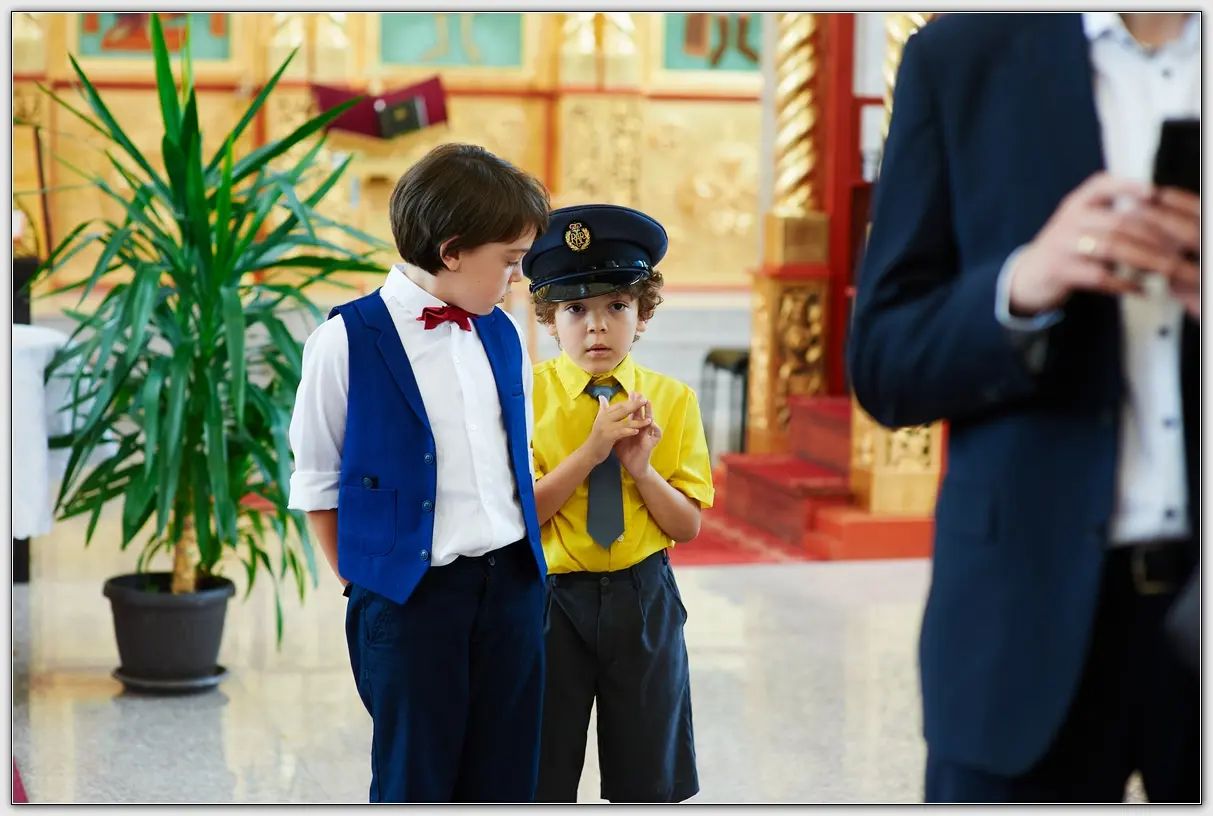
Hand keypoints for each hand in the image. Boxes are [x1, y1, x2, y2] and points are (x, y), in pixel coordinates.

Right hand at [579, 393, 651, 465]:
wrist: (589, 452)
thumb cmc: (597, 437)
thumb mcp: (600, 421)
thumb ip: (603, 408)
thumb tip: (602, 396)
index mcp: (604, 414)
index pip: (619, 405)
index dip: (630, 401)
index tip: (640, 397)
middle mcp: (604, 418)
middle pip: (622, 410)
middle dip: (635, 405)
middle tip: (645, 400)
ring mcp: (606, 427)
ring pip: (624, 422)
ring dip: (638, 421)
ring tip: (649, 420)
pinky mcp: (607, 436)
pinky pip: (621, 432)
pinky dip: (629, 431)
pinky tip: (637, 431)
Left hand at [614, 393, 661, 477]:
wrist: (631, 466)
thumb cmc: (626, 452)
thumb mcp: (617, 437)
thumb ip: (613, 425)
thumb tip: (605, 416)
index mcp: (634, 426)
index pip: (634, 412)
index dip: (632, 403)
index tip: (630, 393)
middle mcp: (642, 429)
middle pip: (642, 413)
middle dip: (641, 403)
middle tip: (639, 393)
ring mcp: (647, 435)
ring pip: (651, 421)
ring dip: (650, 412)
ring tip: (648, 403)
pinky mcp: (651, 443)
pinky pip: (656, 434)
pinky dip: (655, 428)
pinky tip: (652, 422)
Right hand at [1007, 173, 1197, 314]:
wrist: (1028, 275)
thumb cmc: (1066, 249)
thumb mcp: (1082, 223)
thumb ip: (1112, 216)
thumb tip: (1160, 222)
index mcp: (1076, 204)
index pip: (1100, 185)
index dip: (1128, 186)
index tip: (1153, 193)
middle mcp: (1068, 220)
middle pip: (1116, 222)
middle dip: (1151, 236)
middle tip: (1174, 249)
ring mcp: (1061, 245)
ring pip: (1109, 248)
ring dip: (1142, 260)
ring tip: (1163, 269)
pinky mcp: (1058, 270)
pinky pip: (1096, 275)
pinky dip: (1122, 283)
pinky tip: (1138, 288)